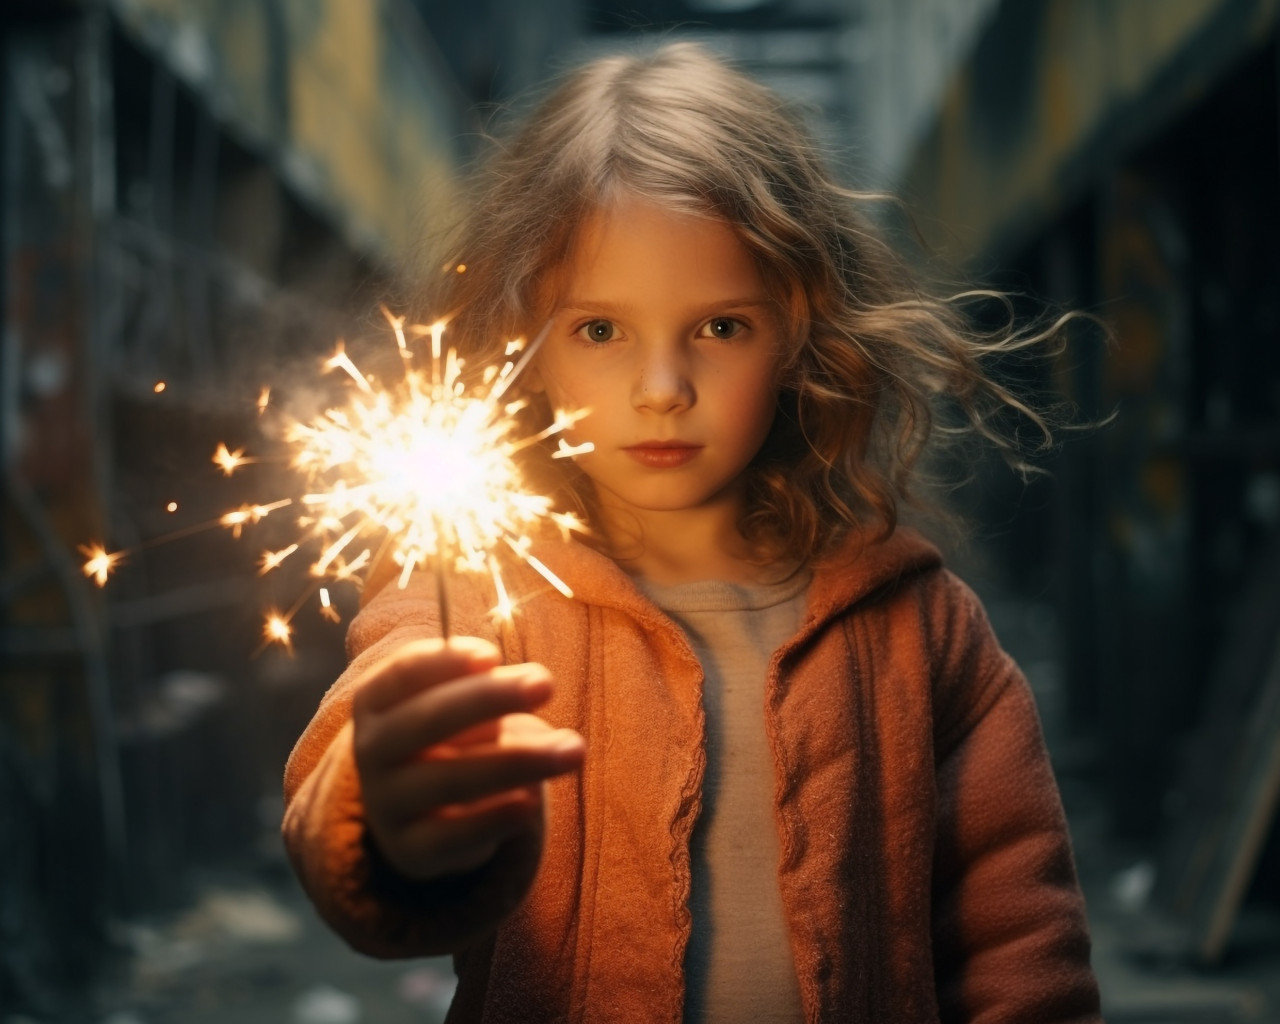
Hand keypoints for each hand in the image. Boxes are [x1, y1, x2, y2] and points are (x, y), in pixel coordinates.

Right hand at [352, 636, 583, 881]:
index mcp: (376, 702)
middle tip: (547, 682)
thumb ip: (484, 689)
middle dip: (491, 698)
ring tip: (574, 748)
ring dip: (518, 762)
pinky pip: (454, 835)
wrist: (418, 813)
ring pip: (450, 781)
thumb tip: (529, 686)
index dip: (446, 661)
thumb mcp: (457, 704)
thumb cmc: (450, 737)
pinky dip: (495, 817)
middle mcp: (372, 750)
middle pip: (428, 721)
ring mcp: (386, 803)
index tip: (493, 655)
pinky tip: (532, 802)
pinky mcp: (412, 850)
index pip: (403, 672)